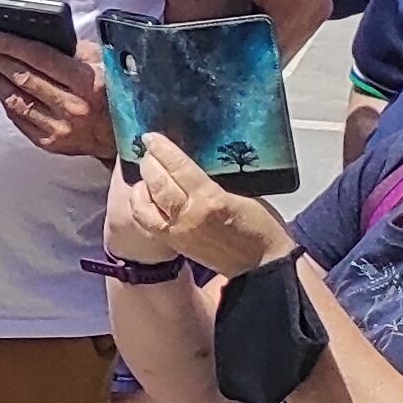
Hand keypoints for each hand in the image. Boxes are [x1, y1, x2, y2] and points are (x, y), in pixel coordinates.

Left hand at [0, 27, 111, 160]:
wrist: (125, 136)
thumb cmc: (115, 93)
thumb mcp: (105, 64)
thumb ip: (75, 50)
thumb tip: (41, 36)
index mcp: (88, 83)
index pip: (40, 59)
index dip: (11, 45)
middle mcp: (72, 107)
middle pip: (22, 78)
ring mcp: (59, 128)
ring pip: (16, 100)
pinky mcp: (50, 142)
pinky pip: (19, 119)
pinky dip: (5, 100)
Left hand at [133, 133, 293, 276]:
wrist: (262, 265)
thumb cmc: (261, 226)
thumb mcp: (244, 194)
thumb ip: (216, 182)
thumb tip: (195, 166)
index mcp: (211, 199)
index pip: (179, 168)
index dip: (162, 150)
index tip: (151, 137)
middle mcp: (189, 215)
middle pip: (158, 183)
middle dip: (149, 164)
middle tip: (147, 151)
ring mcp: (179, 231)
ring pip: (146, 204)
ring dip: (141, 184)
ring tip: (144, 172)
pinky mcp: (175, 243)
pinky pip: (148, 222)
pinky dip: (140, 206)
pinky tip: (143, 196)